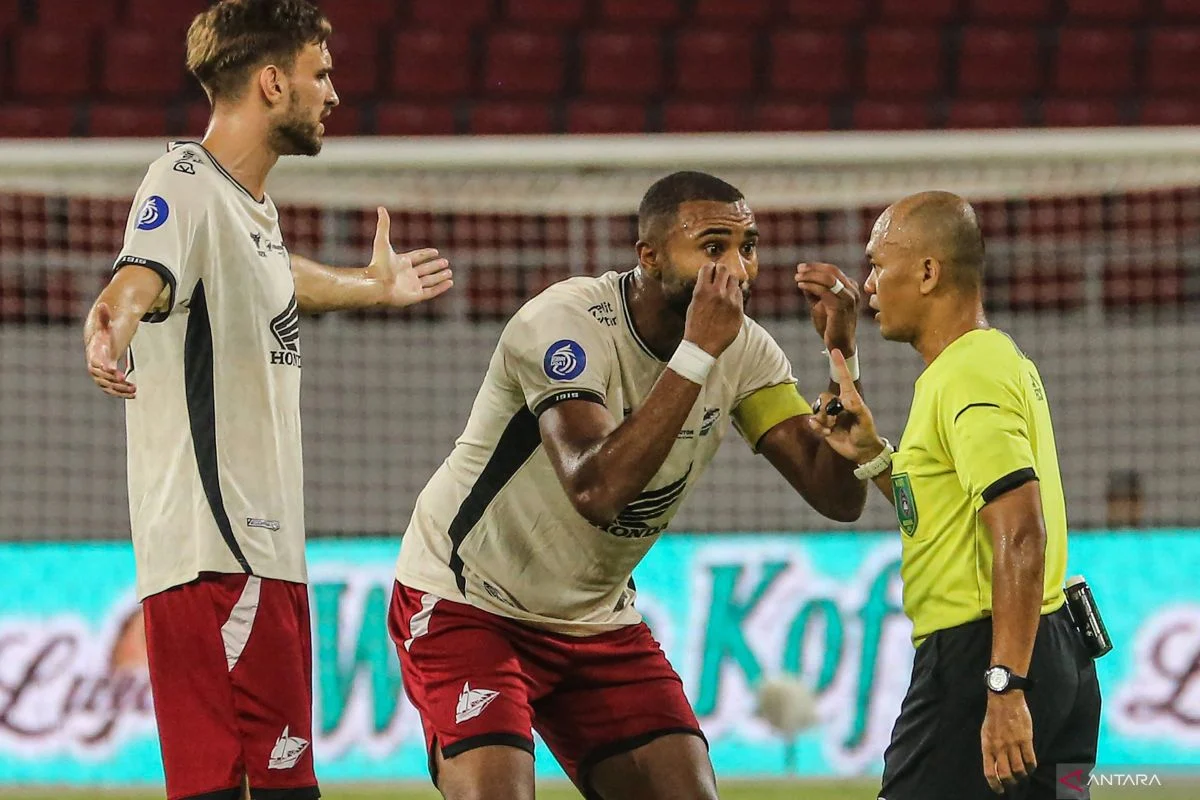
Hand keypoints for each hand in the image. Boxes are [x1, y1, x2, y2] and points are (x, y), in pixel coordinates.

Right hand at [85, 302, 135, 398]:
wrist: (99, 346)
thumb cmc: (103, 336)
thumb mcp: (105, 326)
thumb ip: (104, 317)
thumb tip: (102, 304)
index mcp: (93, 355)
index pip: (96, 362)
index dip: (103, 366)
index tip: (112, 370)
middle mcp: (94, 368)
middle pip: (102, 377)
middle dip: (113, 380)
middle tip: (125, 380)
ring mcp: (100, 376)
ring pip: (108, 386)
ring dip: (120, 389)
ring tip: (134, 389)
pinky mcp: (107, 382)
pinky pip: (113, 390)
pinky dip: (122, 393)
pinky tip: (134, 394)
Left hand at [364, 207, 453, 306]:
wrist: (376, 284)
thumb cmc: (378, 264)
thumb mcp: (382, 241)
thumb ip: (383, 225)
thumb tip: (381, 207)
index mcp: (401, 263)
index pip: (417, 257)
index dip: (426, 254)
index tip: (435, 251)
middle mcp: (407, 275)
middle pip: (424, 269)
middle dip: (435, 266)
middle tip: (446, 262)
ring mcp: (412, 286)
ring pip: (429, 280)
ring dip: (440, 276)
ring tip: (450, 272)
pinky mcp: (416, 296)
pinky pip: (431, 291)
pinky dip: (441, 287)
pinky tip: (450, 282)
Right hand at [683, 262, 744, 356]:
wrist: (702, 346)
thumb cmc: (695, 326)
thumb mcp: (694, 304)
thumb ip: (703, 289)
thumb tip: (711, 278)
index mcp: (702, 291)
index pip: (708, 267)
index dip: (709, 268)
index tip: (710, 272)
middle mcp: (717, 293)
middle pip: (724, 269)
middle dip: (721, 271)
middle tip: (720, 277)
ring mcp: (730, 302)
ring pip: (734, 280)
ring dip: (729, 282)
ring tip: (725, 290)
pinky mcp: (739, 310)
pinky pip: (739, 294)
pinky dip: (734, 295)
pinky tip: (729, 302)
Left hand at [795, 262, 859, 353]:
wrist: (839, 344)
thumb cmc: (830, 324)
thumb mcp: (820, 304)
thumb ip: (814, 291)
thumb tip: (803, 277)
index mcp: (850, 288)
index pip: (833, 270)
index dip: (816, 266)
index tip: (801, 267)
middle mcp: (852, 291)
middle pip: (832, 271)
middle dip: (813, 268)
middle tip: (798, 270)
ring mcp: (849, 298)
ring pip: (828, 279)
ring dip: (810, 276)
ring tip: (798, 278)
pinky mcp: (841, 307)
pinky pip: (824, 291)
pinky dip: (811, 286)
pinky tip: (801, 286)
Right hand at [806, 349, 883, 463]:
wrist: (861, 451)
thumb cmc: (866, 433)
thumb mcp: (865, 421)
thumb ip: (857, 409)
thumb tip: (846, 399)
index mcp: (850, 399)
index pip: (843, 379)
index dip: (839, 364)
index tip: (835, 350)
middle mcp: (839, 404)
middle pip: (823, 397)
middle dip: (826, 410)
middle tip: (835, 421)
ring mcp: (830, 415)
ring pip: (816, 409)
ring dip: (821, 420)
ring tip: (831, 428)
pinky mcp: (824, 425)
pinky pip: (812, 421)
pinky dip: (817, 427)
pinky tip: (827, 433)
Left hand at [982, 692, 1036, 793]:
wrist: (1004, 699)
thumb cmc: (994, 717)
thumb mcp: (986, 734)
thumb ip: (990, 750)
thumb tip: (994, 766)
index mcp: (987, 746)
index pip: (989, 772)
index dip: (995, 785)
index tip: (1000, 790)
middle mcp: (999, 748)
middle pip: (1006, 775)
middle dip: (1010, 783)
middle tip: (1013, 785)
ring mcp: (1013, 744)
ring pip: (1019, 769)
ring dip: (1022, 776)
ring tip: (1023, 775)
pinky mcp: (1025, 739)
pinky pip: (1030, 759)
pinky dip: (1032, 767)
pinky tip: (1031, 767)